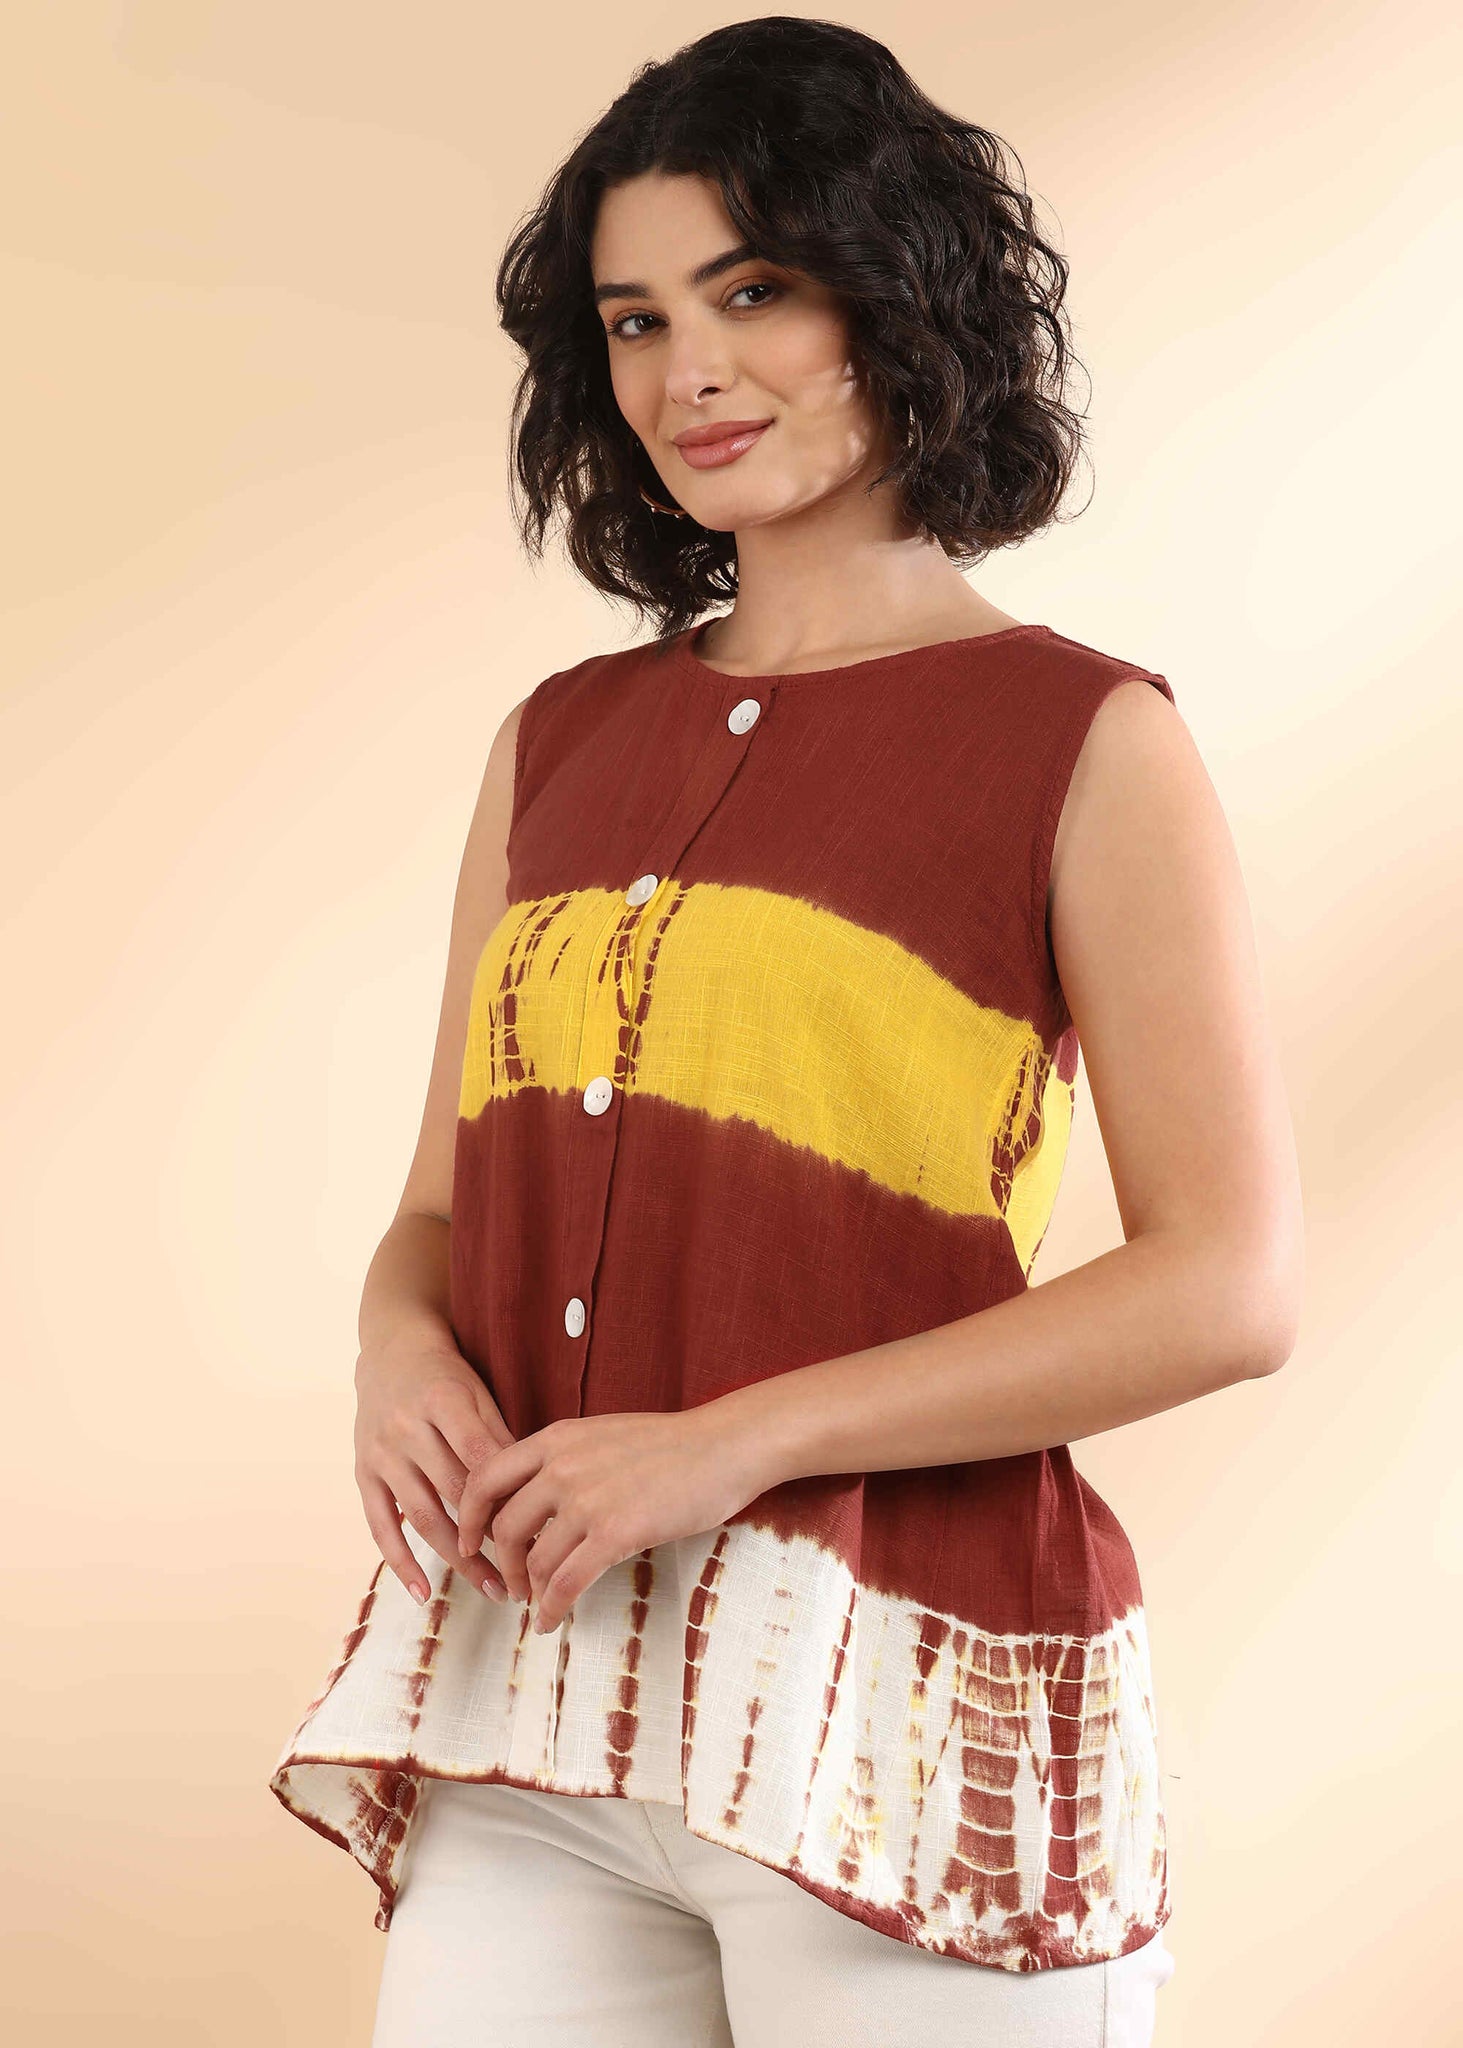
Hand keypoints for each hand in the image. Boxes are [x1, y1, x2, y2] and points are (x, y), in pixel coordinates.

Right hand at [354, 1326, 518, 1605]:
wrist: (389, 1352)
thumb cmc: (446, 1377)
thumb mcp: (478, 1393)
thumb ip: (499, 1437)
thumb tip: (532, 1491)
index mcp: (442, 1401)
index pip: (479, 1458)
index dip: (507, 1497)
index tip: (540, 1531)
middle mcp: (406, 1428)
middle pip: (453, 1493)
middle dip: (492, 1536)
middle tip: (526, 1571)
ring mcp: (381, 1454)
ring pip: (423, 1516)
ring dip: (458, 1559)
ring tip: (491, 1588)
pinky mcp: (363, 1474)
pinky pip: (380, 1526)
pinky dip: (401, 1562)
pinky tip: (424, 1592)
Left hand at [454, 1404, 774, 1634]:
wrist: (723, 1447)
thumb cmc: (671, 1445)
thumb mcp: (602, 1436)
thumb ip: (564, 1459)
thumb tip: (535, 1500)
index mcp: (556, 1438)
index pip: (486, 1477)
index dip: (469, 1516)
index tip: (469, 1542)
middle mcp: (562, 1466)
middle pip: (504, 1527)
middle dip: (502, 1565)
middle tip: (511, 1585)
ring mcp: (587, 1499)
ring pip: (534, 1561)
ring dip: (529, 1592)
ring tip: (537, 1605)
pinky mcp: (615, 1532)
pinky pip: (566, 1583)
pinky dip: (552, 1609)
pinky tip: (552, 1622)